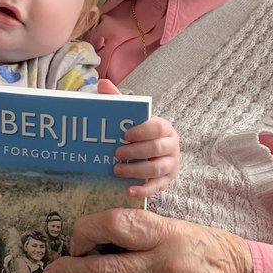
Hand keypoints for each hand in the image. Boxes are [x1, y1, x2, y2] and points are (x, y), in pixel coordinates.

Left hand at [97, 79, 179, 198]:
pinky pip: (156, 188)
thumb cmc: (141, 134)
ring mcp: (170, 165)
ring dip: (135, 171)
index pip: (158, 128)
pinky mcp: (166, 182)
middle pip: (156, 149)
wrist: (156, 154)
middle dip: (135, 152)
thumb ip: (118, 100)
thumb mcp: (132, 118)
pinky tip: (128, 190)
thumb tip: (102, 83)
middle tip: (116, 154)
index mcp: (164, 128)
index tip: (125, 134)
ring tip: (116, 170)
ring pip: (156, 169)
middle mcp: (171, 146)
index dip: (142, 131)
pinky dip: (143, 190)